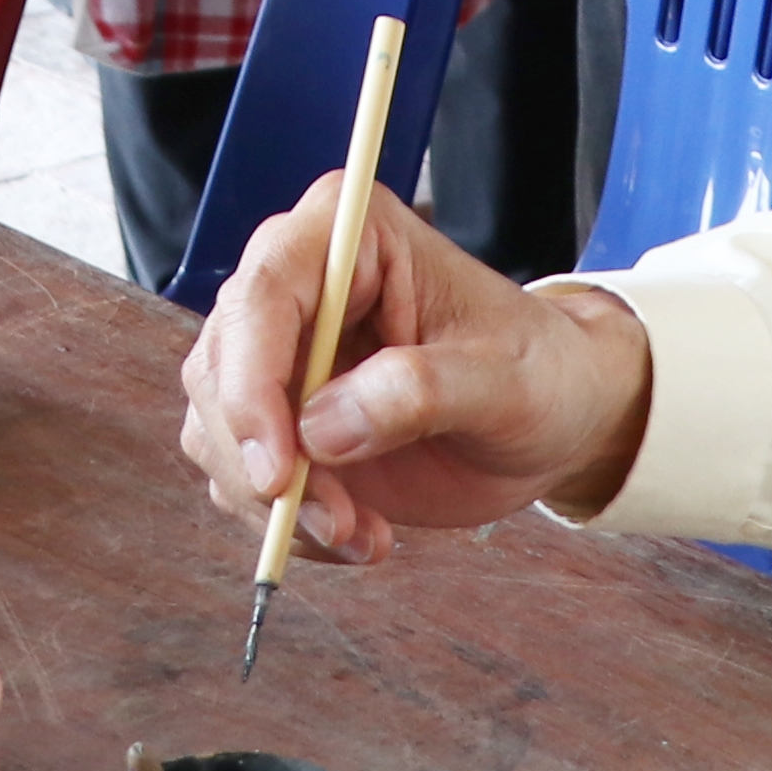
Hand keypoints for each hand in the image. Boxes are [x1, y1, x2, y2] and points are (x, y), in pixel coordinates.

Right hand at [170, 167, 650, 562]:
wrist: (554, 418)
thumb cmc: (540, 374)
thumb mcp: (506, 383)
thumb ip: (421, 391)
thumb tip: (322, 430)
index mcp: (349, 236)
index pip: (264, 294)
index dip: (252, 383)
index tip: (279, 472)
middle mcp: (298, 284)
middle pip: (222, 367)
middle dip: (264, 462)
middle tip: (336, 523)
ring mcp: (280, 354)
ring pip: (217, 427)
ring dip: (277, 502)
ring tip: (361, 534)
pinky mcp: (278, 418)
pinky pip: (239, 474)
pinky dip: (285, 522)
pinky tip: (356, 533)